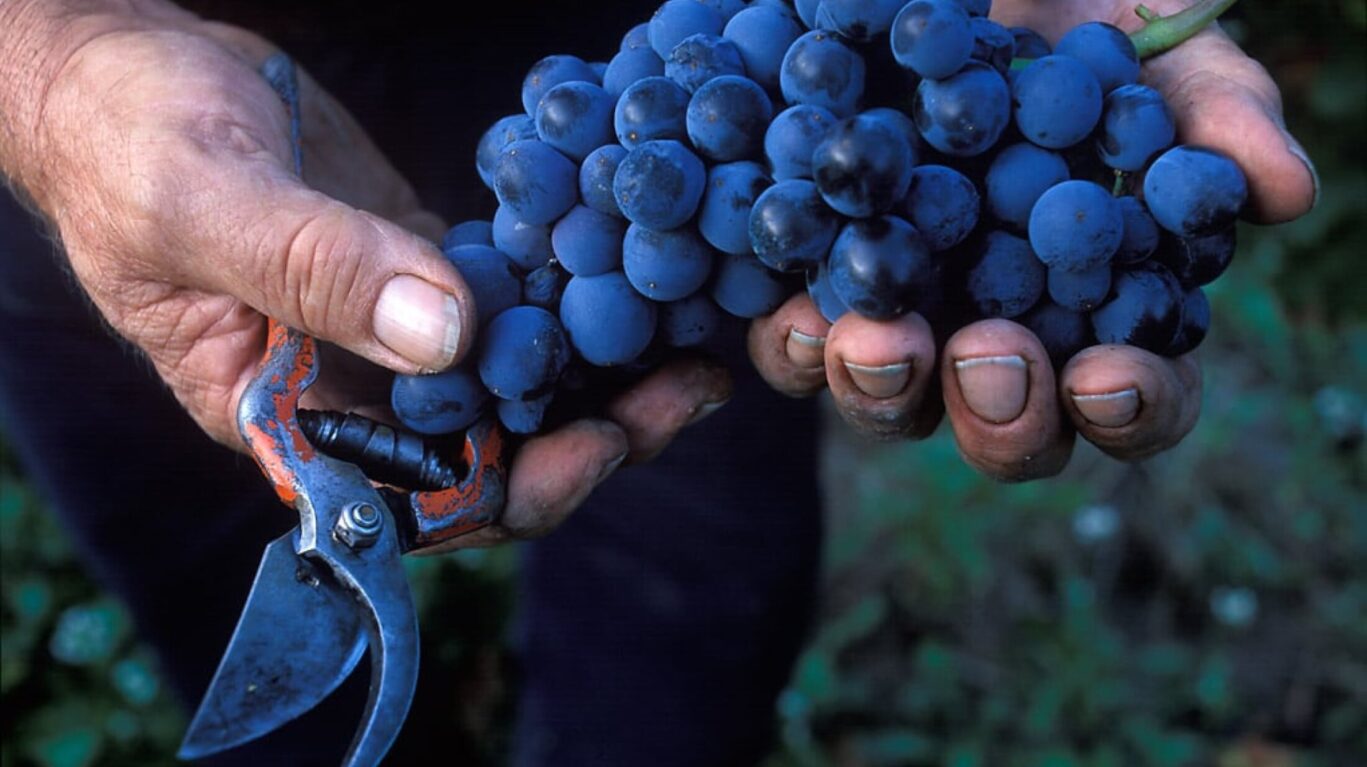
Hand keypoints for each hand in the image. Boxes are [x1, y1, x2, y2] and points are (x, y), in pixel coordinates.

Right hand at [0, 2, 730, 543]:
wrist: (124, 67)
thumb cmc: (126, 138)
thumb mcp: (203, 201)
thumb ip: (315, 269)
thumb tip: (448, 337)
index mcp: (286, 419)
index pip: (412, 499)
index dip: (510, 491)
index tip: (594, 445)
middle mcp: (350, 393)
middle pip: (488, 454)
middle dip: (589, 436)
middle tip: (683, 390)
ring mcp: (393, 333)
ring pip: (513, 385)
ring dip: (601, 374)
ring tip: (694, 343)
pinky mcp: (422, 271)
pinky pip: (510, 306)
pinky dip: (571, 300)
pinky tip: (638, 273)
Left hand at [747, 0, 1317, 479]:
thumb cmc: (1073, 20)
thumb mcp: (1154, 47)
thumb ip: (1216, 116)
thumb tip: (1285, 191)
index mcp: (1101, 312)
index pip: (1134, 396)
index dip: (1132, 407)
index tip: (1109, 377)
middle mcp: (1002, 337)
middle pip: (1007, 427)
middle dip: (1001, 414)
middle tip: (991, 361)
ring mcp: (906, 320)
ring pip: (893, 400)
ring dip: (885, 389)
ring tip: (877, 343)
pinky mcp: (816, 286)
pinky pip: (797, 346)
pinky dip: (796, 342)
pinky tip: (798, 312)